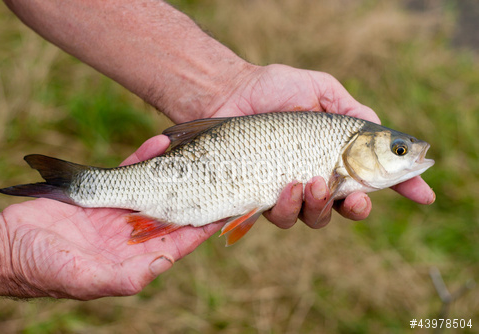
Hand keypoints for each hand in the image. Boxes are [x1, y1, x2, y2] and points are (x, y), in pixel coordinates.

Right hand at [0, 136, 221, 299]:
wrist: (8, 247)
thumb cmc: (43, 270)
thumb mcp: (87, 279)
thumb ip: (127, 275)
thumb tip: (164, 261)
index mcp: (134, 256)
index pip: (178, 240)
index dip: (202, 226)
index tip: (226, 210)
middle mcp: (131, 233)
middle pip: (172, 211)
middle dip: (195, 193)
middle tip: (221, 174)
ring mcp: (118, 210)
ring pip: (155, 186)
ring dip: (174, 170)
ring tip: (197, 152)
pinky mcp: (103, 191)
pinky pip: (129, 169)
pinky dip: (144, 156)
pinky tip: (160, 143)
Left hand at [208, 64, 434, 227]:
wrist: (228, 94)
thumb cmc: (274, 89)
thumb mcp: (322, 91)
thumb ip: (353, 113)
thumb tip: (383, 134)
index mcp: (335, 155)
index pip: (374, 175)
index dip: (402, 186)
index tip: (424, 195)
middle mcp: (315, 176)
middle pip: (346, 207)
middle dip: (355, 207)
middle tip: (351, 194)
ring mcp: (289, 191)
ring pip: (315, 218)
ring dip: (319, 206)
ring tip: (310, 182)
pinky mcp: (261, 198)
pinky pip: (281, 217)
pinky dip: (288, 207)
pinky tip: (285, 187)